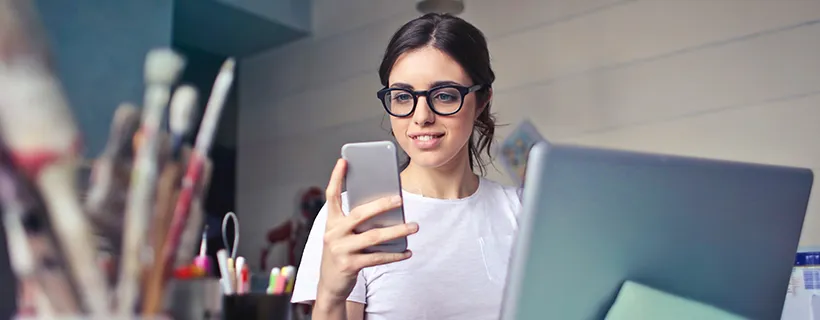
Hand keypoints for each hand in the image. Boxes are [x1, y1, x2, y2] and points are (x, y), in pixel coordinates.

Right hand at [317, 159, 417, 301]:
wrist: (330, 285)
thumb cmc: (341, 253)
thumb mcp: (342, 235)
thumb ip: (356, 222)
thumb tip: (386, 209)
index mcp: (331, 222)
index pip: (331, 196)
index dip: (336, 177)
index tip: (343, 161)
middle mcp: (333, 233)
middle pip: (359, 214)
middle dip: (381, 205)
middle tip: (400, 199)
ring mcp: (340, 250)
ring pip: (373, 237)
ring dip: (397, 231)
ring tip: (414, 226)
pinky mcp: (349, 265)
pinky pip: (377, 258)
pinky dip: (394, 255)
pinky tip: (407, 251)